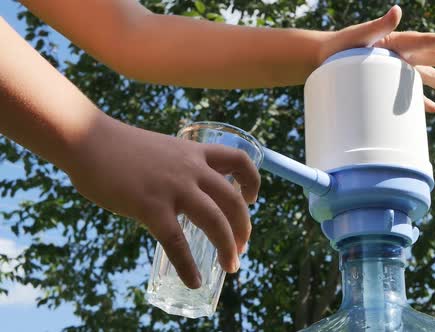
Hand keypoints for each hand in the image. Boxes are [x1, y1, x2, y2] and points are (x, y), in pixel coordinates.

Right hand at [65, 117, 260, 288]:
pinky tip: (194, 281)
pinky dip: (188, 266)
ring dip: (228, 247)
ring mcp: (173, 188)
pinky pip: (176, 242)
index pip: (238, 160)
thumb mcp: (162, 151)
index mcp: (194, 153)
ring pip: (215, 221)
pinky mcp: (150, 206)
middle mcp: (191, 169)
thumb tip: (181, 195)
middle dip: (244, 227)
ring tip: (231, 266)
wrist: (88, 139)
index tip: (252, 199)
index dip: (253, 181)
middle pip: (234, 200)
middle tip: (241, 246)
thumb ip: (177, 169)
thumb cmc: (120, 148)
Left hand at [321, 5, 434, 112]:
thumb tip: (396, 10)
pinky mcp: (388, 82)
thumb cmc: (339, 45)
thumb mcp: (359, 35)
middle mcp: (403, 54)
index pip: (428, 41)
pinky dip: (422, 101)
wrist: (322, 58)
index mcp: (399, 41)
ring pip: (429, 78)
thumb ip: (378, 25)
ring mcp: (398, 69)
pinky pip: (410, 94)